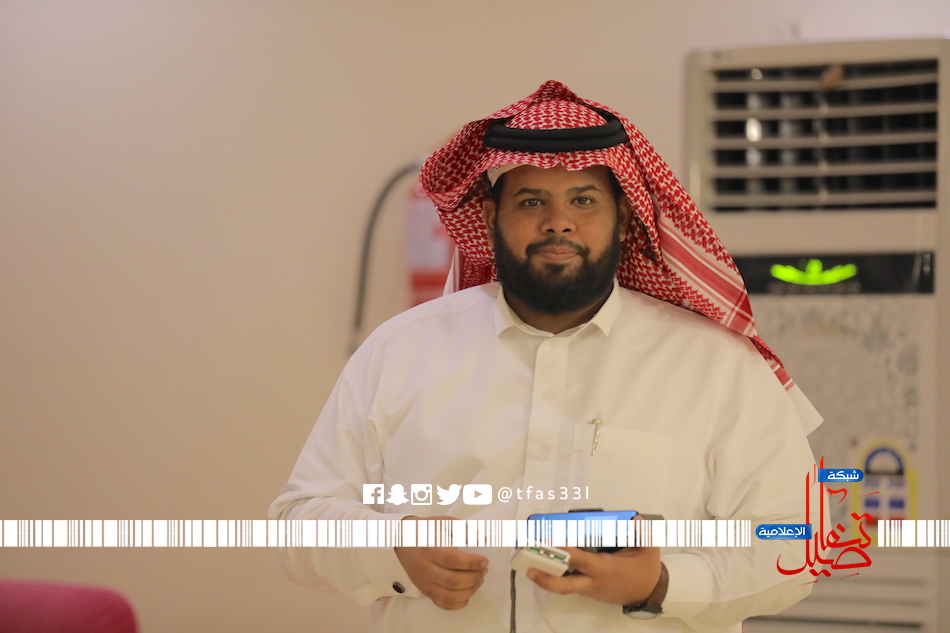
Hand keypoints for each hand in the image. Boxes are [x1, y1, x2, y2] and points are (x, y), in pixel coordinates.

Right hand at [394, 516, 488, 609]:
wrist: (401, 539)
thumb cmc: (426, 529)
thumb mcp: (444, 522)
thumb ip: (463, 529)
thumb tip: (483, 540)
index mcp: (429, 549)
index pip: (452, 560)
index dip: (472, 563)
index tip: (485, 560)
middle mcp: (425, 569)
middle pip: (452, 581)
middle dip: (474, 577)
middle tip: (484, 570)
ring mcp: (424, 582)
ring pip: (449, 595)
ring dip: (469, 591)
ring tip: (479, 581)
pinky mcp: (425, 591)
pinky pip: (442, 604)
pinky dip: (458, 604)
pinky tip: (468, 595)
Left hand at [527, 546, 660, 604]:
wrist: (648, 594)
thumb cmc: (645, 571)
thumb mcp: (649, 551)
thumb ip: (643, 533)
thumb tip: (635, 517)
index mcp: (605, 570)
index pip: (582, 562)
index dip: (566, 554)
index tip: (552, 543)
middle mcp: (593, 581)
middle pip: (565, 586)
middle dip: (545, 578)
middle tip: (528, 566)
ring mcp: (588, 588)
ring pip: (564, 586)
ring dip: (546, 577)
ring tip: (529, 563)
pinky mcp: (587, 590)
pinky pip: (569, 583)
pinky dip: (557, 575)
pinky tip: (546, 563)